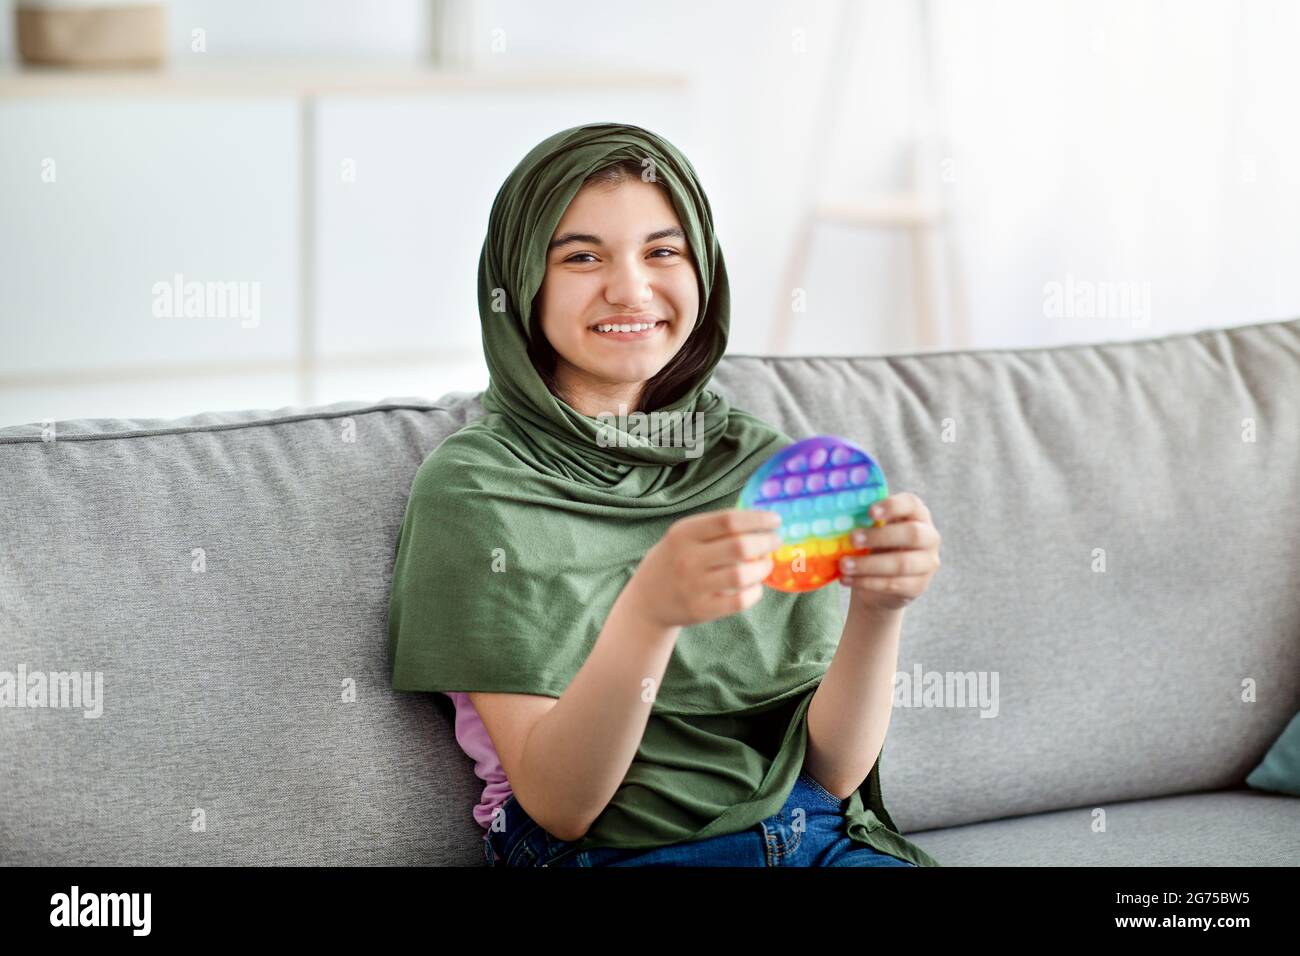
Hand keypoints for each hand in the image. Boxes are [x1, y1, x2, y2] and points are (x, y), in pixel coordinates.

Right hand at [628, 509, 780, 628]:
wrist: (646, 602)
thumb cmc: (672, 561)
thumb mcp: (681, 537)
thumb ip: (714, 529)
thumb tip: (760, 521)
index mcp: (683, 533)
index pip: (728, 520)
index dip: (757, 519)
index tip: (775, 520)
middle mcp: (687, 558)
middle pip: (739, 546)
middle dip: (766, 542)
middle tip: (776, 541)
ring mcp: (693, 586)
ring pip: (742, 575)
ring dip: (762, 568)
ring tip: (766, 564)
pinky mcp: (701, 610)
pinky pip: (739, 601)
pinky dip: (755, 592)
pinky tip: (755, 586)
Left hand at [837, 492, 940, 611]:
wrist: (880, 582)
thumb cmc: (874, 545)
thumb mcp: (872, 529)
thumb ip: (863, 521)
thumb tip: (835, 517)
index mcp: (917, 514)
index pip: (911, 504)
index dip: (892, 506)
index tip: (869, 512)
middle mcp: (929, 537)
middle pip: (912, 534)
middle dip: (879, 536)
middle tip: (852, 539)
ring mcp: (927, 563)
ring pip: (902, 563)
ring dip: (868, 565)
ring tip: (843, 565)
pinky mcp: (919, 586)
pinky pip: (893, 584)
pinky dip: (866, 582)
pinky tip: (846, 579)